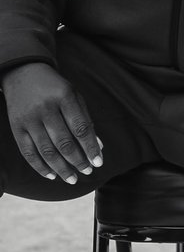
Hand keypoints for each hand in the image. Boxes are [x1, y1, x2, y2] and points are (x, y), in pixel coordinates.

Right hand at [1, 62, 103, 183]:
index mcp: (65, 97)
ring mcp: (29, 118)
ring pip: (46, 151)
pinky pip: (28, 152)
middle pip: (64, 142)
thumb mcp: (74, 96)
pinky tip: (52, 175)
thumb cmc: (55, 88)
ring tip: (72, 179)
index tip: (98, 162)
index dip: (90, 148)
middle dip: (78, 161)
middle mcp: (46, 108)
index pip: (81, 128)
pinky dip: (40, 167)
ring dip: (61, 168)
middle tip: (87, 171)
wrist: (23, 73)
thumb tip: (98, 147)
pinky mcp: (16, 127)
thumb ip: (85, 120)